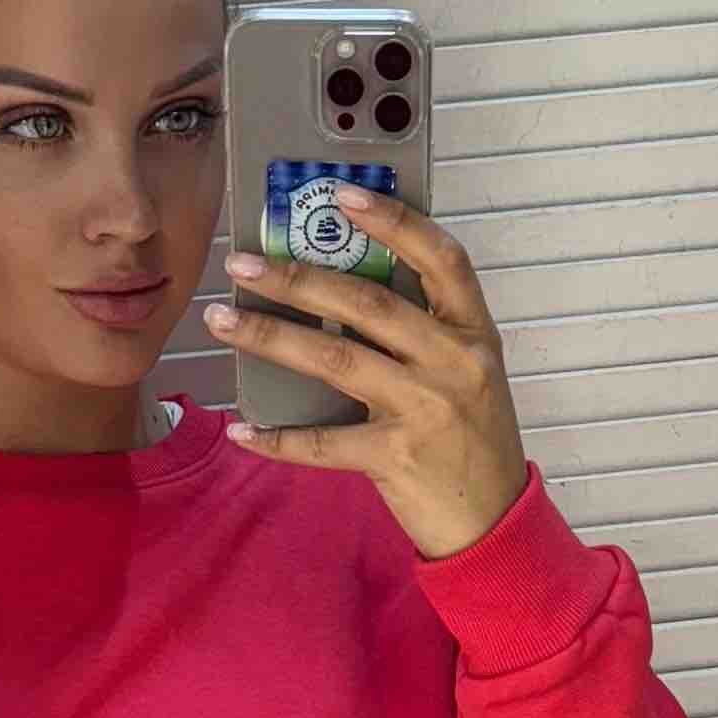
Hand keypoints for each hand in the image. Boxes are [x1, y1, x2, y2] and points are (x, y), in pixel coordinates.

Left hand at [202, 189, 531, 561]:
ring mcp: (426, 409)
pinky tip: (242, 428)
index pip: (441, 258)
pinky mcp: (397, 457)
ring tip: (223, 320)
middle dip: (298, 277)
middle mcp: (453, 362)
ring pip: (336, 359)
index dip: (393, 221)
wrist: (494, 523)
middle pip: (368, 303)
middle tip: (243, 263)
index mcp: (474, 332)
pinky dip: (279, 438)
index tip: (340, 193)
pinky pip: (324, 442)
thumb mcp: (468, 372)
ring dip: (271, 337)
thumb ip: (422, 332)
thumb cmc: (473, 441)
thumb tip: (338, 290)